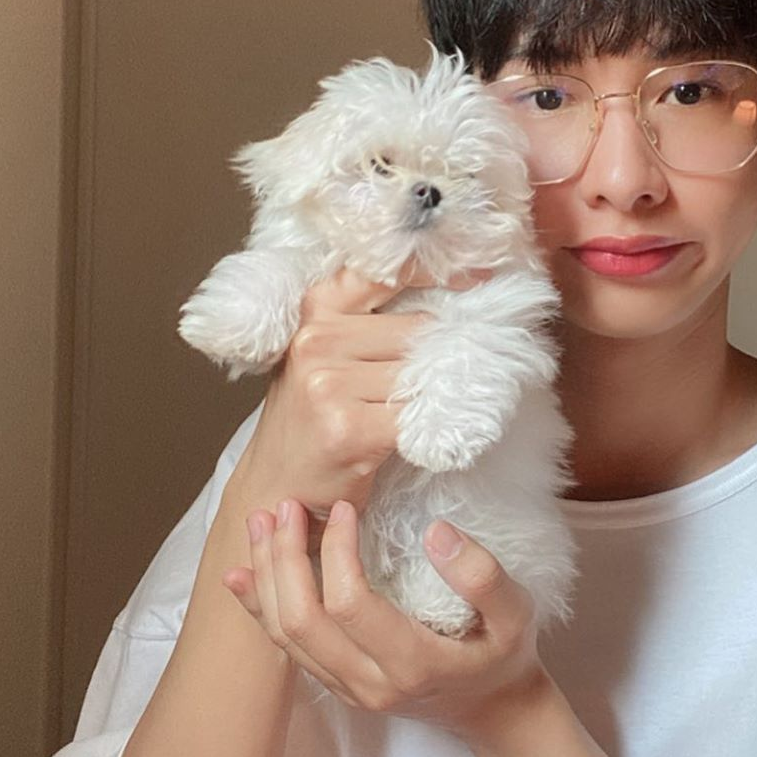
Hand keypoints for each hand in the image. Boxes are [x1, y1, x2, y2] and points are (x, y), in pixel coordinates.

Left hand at [221, 496, 553, 745]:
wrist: (495, 711)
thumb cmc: (504, 654)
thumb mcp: (516, 614)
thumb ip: (482, 576)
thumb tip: (436, 532)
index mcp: (411, 663)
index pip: (350, 604)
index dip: (337, 551)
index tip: (343, 507)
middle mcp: (369, 684)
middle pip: (303, 621)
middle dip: (284, 559)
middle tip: (284, 506)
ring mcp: (348, 689)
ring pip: (286, 637)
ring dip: (267, 577)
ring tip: (261, 523)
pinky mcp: (337, 685)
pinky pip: (287, 649)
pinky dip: (260, 609)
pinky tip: (242, 575)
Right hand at [227, 263, 488, 535]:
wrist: (275, 485)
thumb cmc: (312, 417)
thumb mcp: (327, 354)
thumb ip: (373, 323)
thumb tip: (453, 307)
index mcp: (317, 308)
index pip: (387, 273)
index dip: (438, 271)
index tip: (480, 277)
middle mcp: (317, 339)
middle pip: (417, 329)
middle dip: (441, 353)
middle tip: (448, 377)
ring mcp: (328, 383)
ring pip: (421, 374)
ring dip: (437, 394)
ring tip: (426, 413)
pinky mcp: (347, 427)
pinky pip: (418, 416)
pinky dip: (434, 426)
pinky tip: (427, 436)